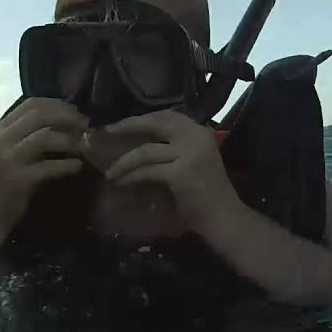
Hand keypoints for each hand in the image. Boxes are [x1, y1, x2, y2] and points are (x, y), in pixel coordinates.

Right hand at [0, 98, 87, 263]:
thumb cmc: (9, 179)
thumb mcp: (15, 150)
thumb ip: (32, 133)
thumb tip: (70, 117)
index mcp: (2, 129)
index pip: (32, 103)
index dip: (59, 104)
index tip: (77, 112)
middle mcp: (3, 139)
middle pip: (40, 115)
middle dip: (68, 117)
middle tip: (86, 126)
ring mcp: (8, 159)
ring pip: (44, 137)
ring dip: (69, 140)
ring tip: (83, 147)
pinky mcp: (18, 180)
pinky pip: (49, 167)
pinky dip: (67, 165)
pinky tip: (78, 166)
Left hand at [102, 109, 235, 223]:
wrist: (223, 217)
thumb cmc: (206, 193)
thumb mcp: (194, 160)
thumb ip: (175, 147)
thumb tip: (141, 141)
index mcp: (199, 131)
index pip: (167, 115)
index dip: (142, 118)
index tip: (122, 124)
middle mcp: (196, 137)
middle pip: (155, 123)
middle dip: (128, 126)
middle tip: (108, 132)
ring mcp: (189, 154)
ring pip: (146, 151)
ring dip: (124, 162)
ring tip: (110, 172)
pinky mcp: (180, 173)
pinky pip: (147, 171)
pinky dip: (131, 176)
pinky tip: (121, 182)